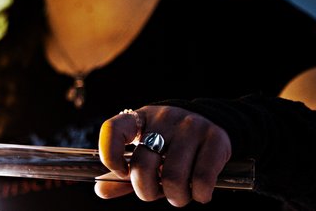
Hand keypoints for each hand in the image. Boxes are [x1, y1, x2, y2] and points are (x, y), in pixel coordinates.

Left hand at [96, 106, 231, 206]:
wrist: (212, 121)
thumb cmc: (170, 142)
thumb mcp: (145, 148)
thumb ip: (124, 171)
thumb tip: (100, 190)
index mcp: (139, 119)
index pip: (112, 130)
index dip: (110, 156)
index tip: (122, 172)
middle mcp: (164, 118)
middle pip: (143, 165)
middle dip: (147, 192)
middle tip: (158, 193)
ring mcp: (190, 127)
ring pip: (174, 177)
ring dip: (176, 197)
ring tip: (179, 195)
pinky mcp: (215, 138)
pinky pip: (202, 179)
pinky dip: (199, 195)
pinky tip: (199, 193)